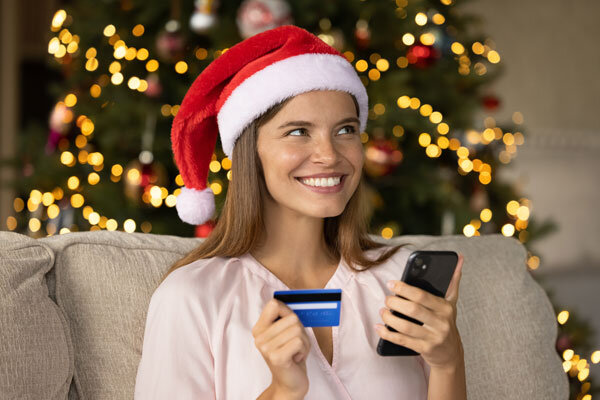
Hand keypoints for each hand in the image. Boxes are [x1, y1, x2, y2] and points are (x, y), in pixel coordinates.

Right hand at [252, 298, 310, 397]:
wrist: (290, 382)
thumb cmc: (291, 353)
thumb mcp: (286, 332)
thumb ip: (285, 316)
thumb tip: (290, 299)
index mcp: (259, 328)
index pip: (274, 304)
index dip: (287, 311)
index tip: (289, 324)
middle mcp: (259, 337)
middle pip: (292, 317)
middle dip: (300, 330)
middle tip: (294, 344)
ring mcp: (266, 348)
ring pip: (297, 329)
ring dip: (303, 342)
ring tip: (295, 351)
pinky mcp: (276, 357)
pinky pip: (299, 341)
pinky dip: (303, 350)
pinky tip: (296, 358)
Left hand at [375, 253, 464, 369]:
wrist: (450, 353)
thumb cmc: (446, 322)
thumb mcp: (451, 302)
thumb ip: (453, 280)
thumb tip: (458, 257)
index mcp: (445, 307)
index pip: (422, 296)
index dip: (404, 289)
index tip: (391, 283)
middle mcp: (441, 323)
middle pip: (413, 310)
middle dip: (395, 303)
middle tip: (386, 299)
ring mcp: (433, 337)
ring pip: (406, 327)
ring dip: (390, 318)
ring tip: (382, 311)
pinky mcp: (425, 349)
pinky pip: (403, 341)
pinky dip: (388, 334)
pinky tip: (379, 328)